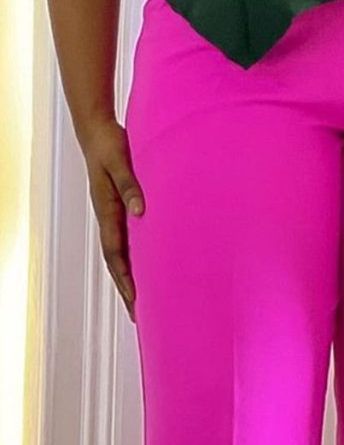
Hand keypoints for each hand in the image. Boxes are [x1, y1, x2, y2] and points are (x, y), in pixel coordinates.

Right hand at [81, 117, 145, 322]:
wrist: (97, 130)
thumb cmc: (109, 144)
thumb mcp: (120, 162)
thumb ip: (130, 184)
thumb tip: (139, 212)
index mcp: (107, 209)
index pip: (115, 252)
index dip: (125, 276)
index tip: (136, 298)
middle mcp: (108, 215)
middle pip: (116, 259)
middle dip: (126, 286)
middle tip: (138, 314)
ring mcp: (112, 211)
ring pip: (119, 250)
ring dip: (128, 273)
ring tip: (141, 297)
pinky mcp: (118, 203)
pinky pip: (125, 235)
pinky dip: (132, 253)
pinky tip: (145, 259)